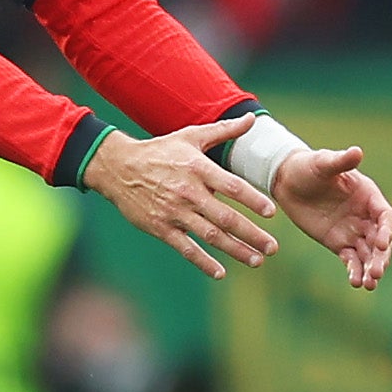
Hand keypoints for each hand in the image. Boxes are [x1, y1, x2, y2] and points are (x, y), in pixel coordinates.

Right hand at [87, 116, 276, 279]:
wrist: (119, 168)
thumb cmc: (161, 151)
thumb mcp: (191, 136)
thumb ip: (225, 130)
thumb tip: (252, 118)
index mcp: (198, 168)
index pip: (232, 186)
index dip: (253, 200)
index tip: (271, 212)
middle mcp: (188, 192)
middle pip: (225, 217)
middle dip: (251, 234)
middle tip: (272, 247)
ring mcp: (174, 212)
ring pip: (210, 236)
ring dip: (235, 250)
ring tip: (257, 260)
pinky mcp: (161, 227)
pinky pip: (185, 248)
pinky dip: (203, 261)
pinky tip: (220, 272)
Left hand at [274, 144, 391, 290]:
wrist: (287, 180)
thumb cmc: (308, 166)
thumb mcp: (323, 163)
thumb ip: (340, 161)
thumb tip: (357, 151)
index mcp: (368, 196)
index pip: (385, 216)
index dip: (386, 230)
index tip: (382, 244)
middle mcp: (365, 215)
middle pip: (380, 240)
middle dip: (381, 257)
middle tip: (377, 272)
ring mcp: (353, 231)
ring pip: (368, 253)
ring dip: (371, 268)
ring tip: (369, 284)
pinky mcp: (338, 243)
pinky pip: (351, 259)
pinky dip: (354, 270)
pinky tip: (355, 282)